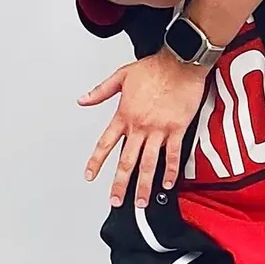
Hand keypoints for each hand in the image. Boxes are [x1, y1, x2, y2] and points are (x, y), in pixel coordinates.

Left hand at [79, 49, 209, 207]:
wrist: (181, 62)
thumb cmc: (155, 67)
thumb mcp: (121, 75)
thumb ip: (100, 91)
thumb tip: (83, 100)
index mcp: (124, 114)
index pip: (106, 143)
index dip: (96, 161)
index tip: (90, 175)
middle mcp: (140, 126)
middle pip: (126, 161)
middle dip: (120, 184)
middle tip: (115, 200)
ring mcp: (159, 130)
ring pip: (149, 164)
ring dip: (144, 186)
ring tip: (141, 202)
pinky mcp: (177, 129)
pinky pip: (173, 155)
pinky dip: (170, 171)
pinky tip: (167, 184)